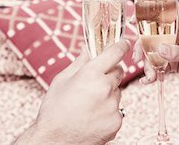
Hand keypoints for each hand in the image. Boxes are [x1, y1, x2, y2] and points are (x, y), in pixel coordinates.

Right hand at [15, 40, 129, 144]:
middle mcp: (105, 88)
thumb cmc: (54, 109)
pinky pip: (117, 109)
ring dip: (109, 93)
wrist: (54, 142)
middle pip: (118, 72)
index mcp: (91, 74)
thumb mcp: (62, 79)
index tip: (124, 44)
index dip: (121, 46)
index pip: (115, 52)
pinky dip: (108, 110)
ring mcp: (112, 106)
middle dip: (110, 72)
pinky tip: (93, 115)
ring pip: (117, 91)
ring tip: (90, 103)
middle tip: (95, 81)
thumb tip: (88, 47)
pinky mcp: (116, 122)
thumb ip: (80, 62)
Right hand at [133, 15, 178, 97]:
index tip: (133, 23)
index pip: (160, 18)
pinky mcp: (173, 63)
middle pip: (152, 38)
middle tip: (138, 60)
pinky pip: (159, 66)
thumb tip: (159, 50)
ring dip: (148, 64)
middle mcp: (175, 35)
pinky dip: (153, 73)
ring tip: (149, 76)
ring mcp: (173, 50)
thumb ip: (177, 52)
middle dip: (143, 49)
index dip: (146, 20)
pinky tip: (148, 81)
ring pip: (154, 54)